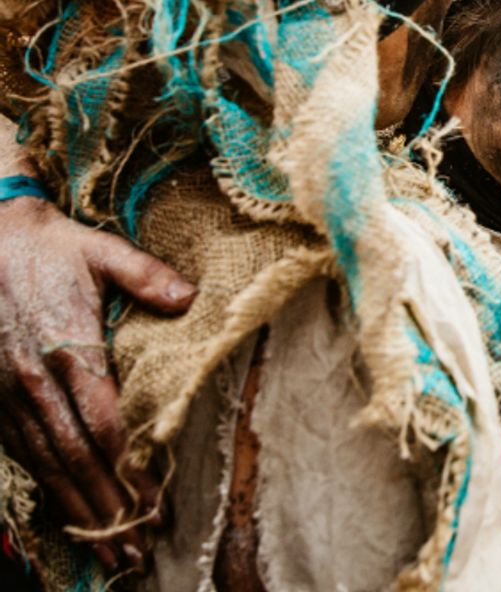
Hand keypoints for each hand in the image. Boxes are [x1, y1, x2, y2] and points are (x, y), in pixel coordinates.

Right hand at [0, 196, 195, 570]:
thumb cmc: (47, 246)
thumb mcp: (100, 249)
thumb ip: (146, 276)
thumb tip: (191, 298)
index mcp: (69, 350)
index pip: (103, 425)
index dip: (128, 469)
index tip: (153, 501)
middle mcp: (35, 383)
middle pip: (76, 459)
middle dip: (107, 507)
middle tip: (136, 544)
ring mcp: (9, 394)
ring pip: (47, 465)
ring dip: (79, 510)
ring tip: (109, 546)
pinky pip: (22, 453)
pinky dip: (48, 488)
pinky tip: (69, 513)